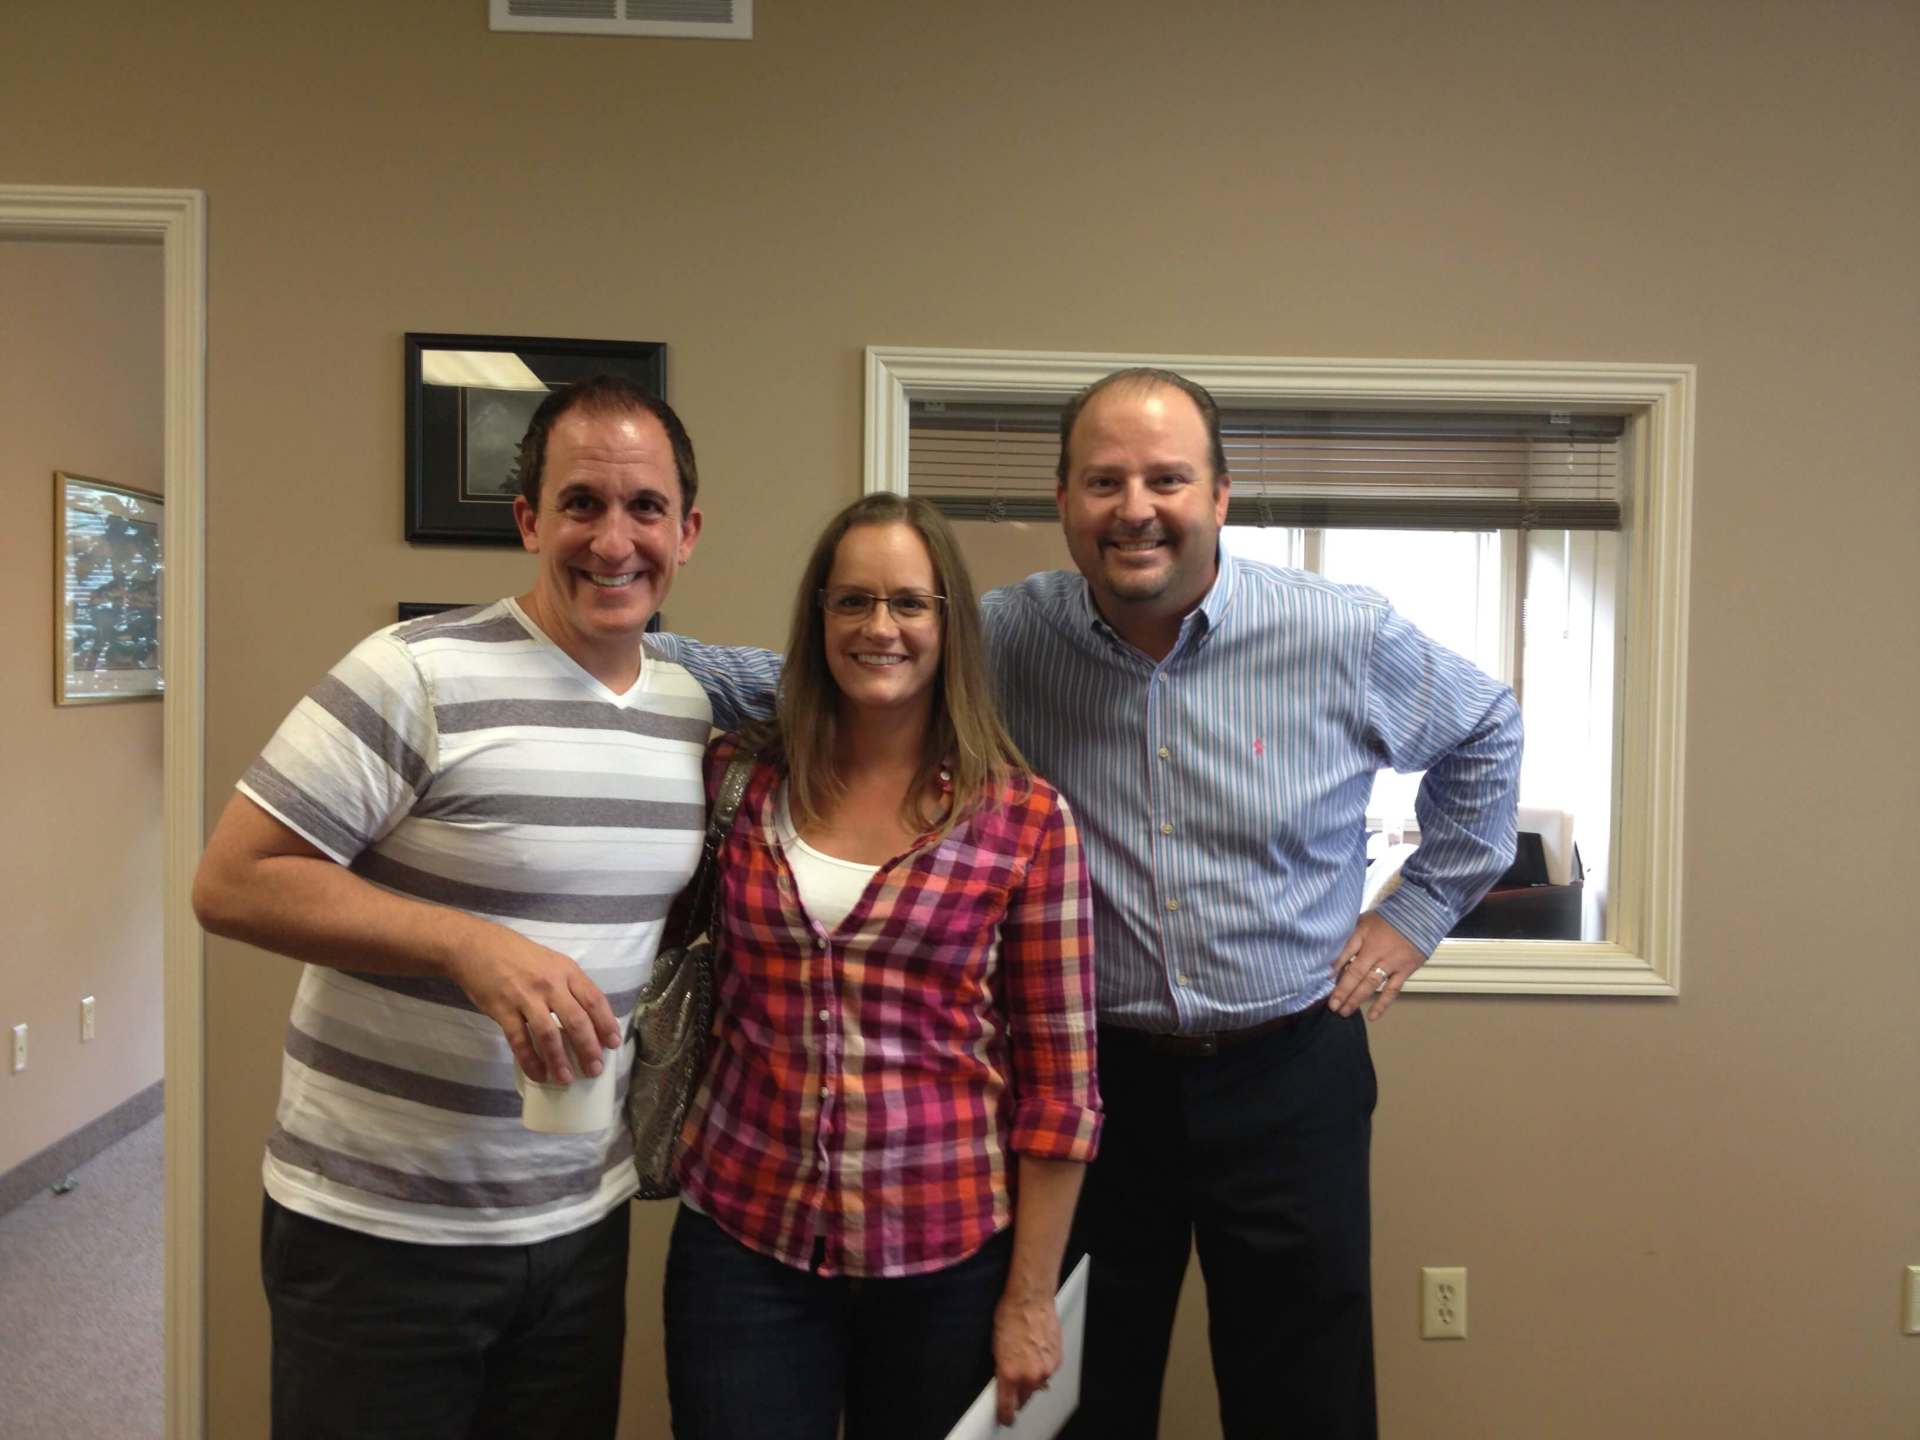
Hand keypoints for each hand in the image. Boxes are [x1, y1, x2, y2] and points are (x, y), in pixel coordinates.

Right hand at [446, 933, 621, 1083]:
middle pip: (576, 1020)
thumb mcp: (552, 961)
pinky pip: (519, 1040)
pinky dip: (530, 1060)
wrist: (476, 945)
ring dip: (559, 1060)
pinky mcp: (502, 1010)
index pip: (594, 1000)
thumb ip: (569, 985)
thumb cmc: (517, 954)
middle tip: (594, 1069)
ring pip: (549, 1034)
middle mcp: (550, 984)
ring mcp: (525, 997)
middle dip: (588, 1048)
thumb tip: (588, 1017)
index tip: (614, 1044)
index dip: (606, 1024)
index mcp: (566, 971)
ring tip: (566, 1078)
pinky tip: (538, 1074)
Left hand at [993, 1288, 1060, 1423]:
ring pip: (1037, 1385)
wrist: (1030, 1299)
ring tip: (1026, 1358)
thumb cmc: (1011, 1316)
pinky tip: (1036, 1351)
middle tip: (1014, 1382)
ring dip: (1031, 1379)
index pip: (1007, 1406)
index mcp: (1010, 1373)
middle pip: (1024, 1398)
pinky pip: (1048, 1372)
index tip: (1005, 1418)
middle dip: (1018, 1394)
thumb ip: (1002, 1369)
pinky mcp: (1057, 1360)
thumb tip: (1004, 1380)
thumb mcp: (996, 1347)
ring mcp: (1046, 1369)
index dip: (1005, 1415)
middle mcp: (1030, 1375)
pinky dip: (1042, 1367)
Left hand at [1327, 912, 1425, 1020]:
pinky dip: (1382, 1004)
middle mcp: (1376, 949)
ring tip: (1343, 1012)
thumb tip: (1329, 954)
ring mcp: (1391, 961)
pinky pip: (1392, 990)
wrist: (1418, 916)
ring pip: (1371, 983)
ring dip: (1356, 999)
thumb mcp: (1363, 920)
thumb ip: (1349, 936)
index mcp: (1363, 934)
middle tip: (1331, 1005)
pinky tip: (1372, 1016)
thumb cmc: (1386, 919)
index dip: (1332, 968)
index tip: (1320, 981)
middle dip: (1341, 990)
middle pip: (1355, 972)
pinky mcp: (1404, 970)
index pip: (1344, 953)